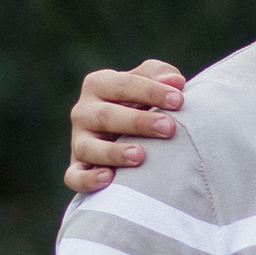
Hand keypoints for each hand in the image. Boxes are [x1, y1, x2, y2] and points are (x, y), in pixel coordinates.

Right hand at [67, 60, 186, 195]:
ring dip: (114, 152)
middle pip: (105, 116)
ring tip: (140, 156)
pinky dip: (88, 179)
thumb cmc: (141, 103)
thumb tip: (176, 81)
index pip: (122, 85)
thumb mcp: (148, 83)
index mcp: (98, 85)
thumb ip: (160, 75)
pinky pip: (75, 176)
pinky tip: (109, 179)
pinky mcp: (77, 168)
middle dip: (138, 122)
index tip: (179, 100)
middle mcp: (83, 112)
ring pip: (89, 147)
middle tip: (169, 128)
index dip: (151, 91)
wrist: (126, 133)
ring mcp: (78, 141)